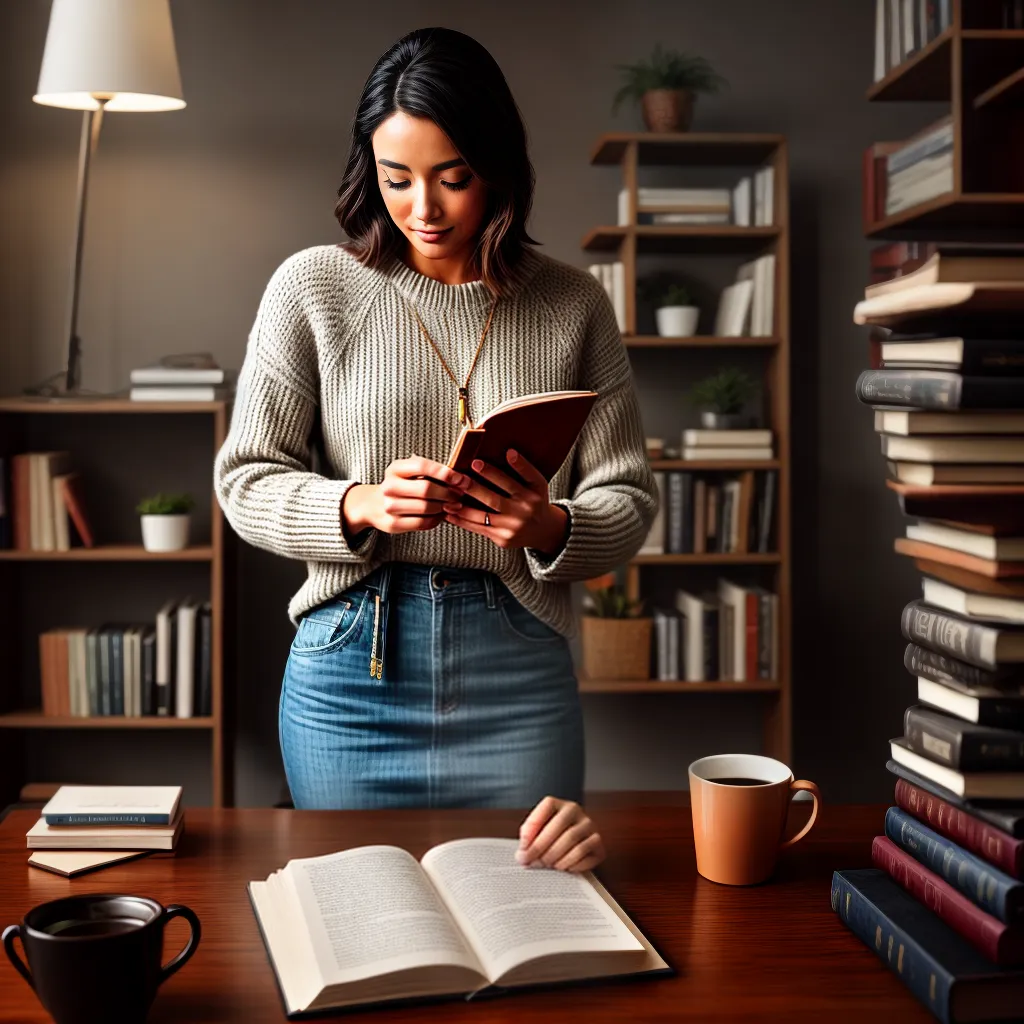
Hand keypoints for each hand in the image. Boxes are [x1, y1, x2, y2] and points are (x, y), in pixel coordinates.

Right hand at [342, 456, 468, 535]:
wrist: (374, 505)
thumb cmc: (402, 485)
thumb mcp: (409, 471)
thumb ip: (429, 470)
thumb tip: (459, 477)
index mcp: (395, 469)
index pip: (422, 467)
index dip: (444, 472)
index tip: (459, 478)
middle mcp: (389, 486)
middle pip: (426, 489)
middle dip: (448, 492)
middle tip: (459, 494)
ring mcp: (389, 506)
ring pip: (426, 507)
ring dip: (445, 506)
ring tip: (454, 504)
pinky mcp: (394, 523)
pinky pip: (423, 523)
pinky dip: (437, 519)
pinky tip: (442, 514)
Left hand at [442, 449, 567, 554]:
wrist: (543, 530)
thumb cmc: (534, 501)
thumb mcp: (537, 484)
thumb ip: (524, 469)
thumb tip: (508, 452)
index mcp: (534, 493)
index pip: (522, 477)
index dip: (509, 467)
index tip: (493, 456)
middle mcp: (525, 510)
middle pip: (495, 499)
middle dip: (475, 488)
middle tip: (459, 478)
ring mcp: (513, 526)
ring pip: (483, 515)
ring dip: (463, 506)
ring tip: (448, 496)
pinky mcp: (503, 538)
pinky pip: (479, 528)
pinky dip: (463, 520)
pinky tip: (451, 512)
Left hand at [516, 796, 605, 872]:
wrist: (575, 843)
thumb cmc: (551, 837)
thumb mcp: (539, 831)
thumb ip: (529, 837)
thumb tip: (523, 854)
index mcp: (560, 804)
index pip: (548, 805)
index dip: (533, 825)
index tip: (522, 846)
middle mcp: (577, 811)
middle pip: (560, 825)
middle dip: (541, 846)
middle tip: (530, 861)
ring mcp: (590, 827)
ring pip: (573, 841)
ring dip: (555, 857)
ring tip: (546, 865)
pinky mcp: (599, 845)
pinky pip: (585, 855)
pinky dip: (571, 864)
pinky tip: (563, 868)